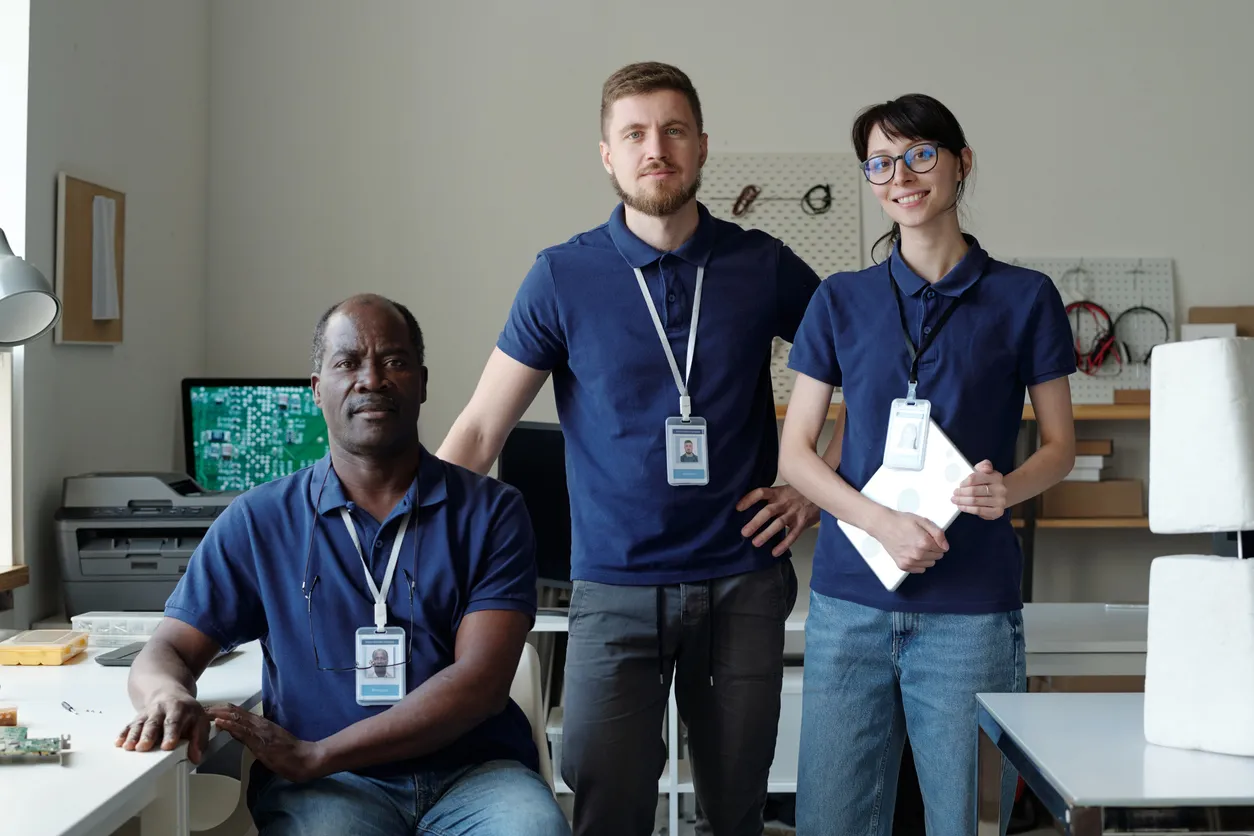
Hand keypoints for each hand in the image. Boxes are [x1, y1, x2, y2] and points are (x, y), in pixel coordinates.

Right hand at [116, 690, 210, 763]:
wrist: (171, 695)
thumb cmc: (186, 712)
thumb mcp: (200, 721)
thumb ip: (199, 739)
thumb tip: (196, 756)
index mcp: (179, 710)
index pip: (175, 722)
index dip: (171, 734)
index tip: (167, 746)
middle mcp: (162, 710)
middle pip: (154, 723)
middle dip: (148, 735)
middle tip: (143, 747)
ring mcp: (148, 713)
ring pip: (140, 723)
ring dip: (133, 735)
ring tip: (129, 747)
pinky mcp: (138, 718)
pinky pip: (130, 725)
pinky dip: (123, 733)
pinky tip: (119, 742)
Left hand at [207, 704, 324, 783]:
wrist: (304, 758)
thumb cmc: (288, 753)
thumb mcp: (265, 743)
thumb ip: (249, 736)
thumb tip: (232, 732)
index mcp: (260, 724)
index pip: (237, 713)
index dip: (221, 710)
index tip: (207, 709)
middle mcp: (259, 723)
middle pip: (233, 712)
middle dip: (216, 710)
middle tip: (200, 708)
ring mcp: (260, 730)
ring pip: (236, 718)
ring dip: (219, 714)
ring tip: (204, 711)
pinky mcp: (261, 740)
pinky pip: (243, 731)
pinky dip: (230, 725)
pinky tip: (219, 722)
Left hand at [737, 484, 819, 556]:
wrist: (822, 493)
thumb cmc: (799, 493)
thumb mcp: (785, 490)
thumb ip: (772, 497)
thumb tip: (753, 507)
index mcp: (778, 493)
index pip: (760, 493)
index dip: (748, 499)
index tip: (738, 508)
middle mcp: (784, 502)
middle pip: (768, 511)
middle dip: (755, 522)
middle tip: (744, 532)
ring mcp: (794, 513)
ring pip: (778, 524)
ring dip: (766, 534)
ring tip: (755, 543)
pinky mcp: (802, 522)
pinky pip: (792, 535)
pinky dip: (784, 544)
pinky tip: (775, 552)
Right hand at [869, 509, 948, 573]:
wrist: (883, 525)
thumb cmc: (901, 521)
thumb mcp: (923, 521)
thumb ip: (938, 533)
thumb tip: (945, 546)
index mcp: (924, 542)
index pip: (942, 548)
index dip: (938, 542)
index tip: (929, 537)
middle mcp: (917, 554)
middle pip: (937, 557)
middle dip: (933, 549)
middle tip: (922, 540)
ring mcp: (910, 561)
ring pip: (930, 564)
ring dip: (927, 556)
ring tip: (916, 546)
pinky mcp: (903, 565)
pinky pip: (920, 569)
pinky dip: (919, 563)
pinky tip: (912, 553)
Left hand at [952, 460, 1007, 519]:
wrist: (998, 497)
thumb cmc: (986, 482)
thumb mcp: (984, 472)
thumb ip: (983, 466)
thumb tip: (985, 467)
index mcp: (996, 477)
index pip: (975, 478)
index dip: (964, 482)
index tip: (959, 485)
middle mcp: (1000, 489)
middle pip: (974, 491)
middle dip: (961, 493)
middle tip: (954, 493)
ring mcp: (1000, 501)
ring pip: (975, 501)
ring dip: (962, 501)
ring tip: (955, 500)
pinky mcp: (997, 511)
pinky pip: (979, 510)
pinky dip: (968, 509)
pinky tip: (961, 506)